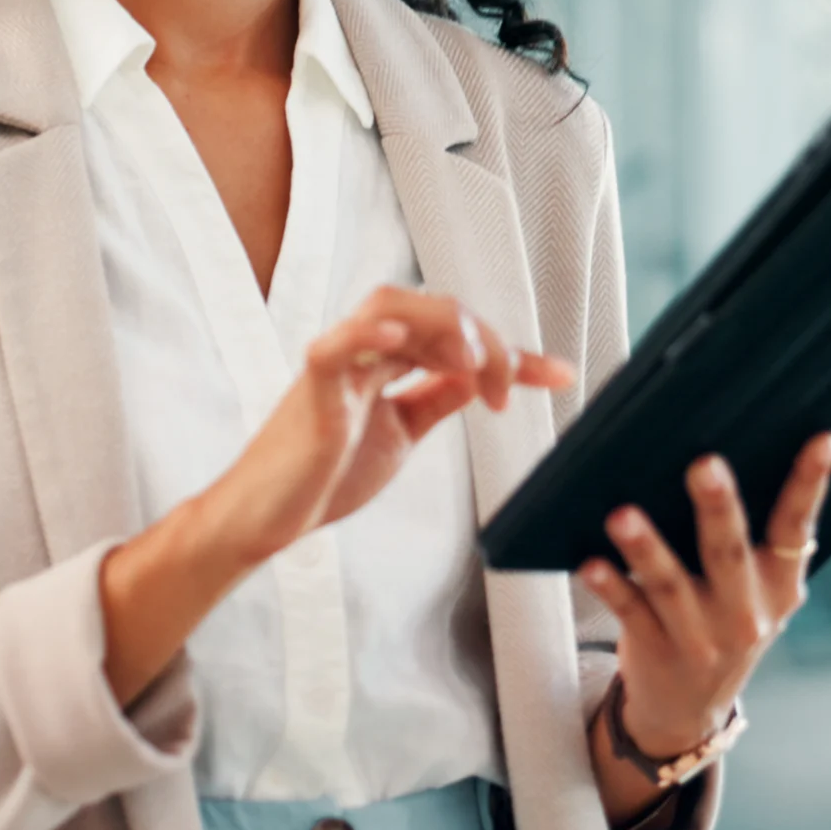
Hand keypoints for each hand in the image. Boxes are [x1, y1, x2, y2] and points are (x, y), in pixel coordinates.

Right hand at [101, 286, 573, 708]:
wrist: (269, 521)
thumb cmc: (326, 475)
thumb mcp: (401, 432)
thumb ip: (435, 398)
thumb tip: (478, 376)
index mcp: (385, 360)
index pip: (454, 335)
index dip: (511, 350)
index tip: (560, 374)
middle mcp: (363, 351)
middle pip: (430, 309)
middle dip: (484, 339)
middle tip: (510, 389)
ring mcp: (336, 366)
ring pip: (390, 308)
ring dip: (442, 327)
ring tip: (474, 365)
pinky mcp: (311, 391)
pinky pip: (334, 348)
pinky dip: (364, 334)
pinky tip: (398, 336)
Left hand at [581, 432, 830, 759]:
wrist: (690, 707)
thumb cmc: (721, 618)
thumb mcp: (754, 589)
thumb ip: (749, 536)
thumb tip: (723, 447)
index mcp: (778, 584)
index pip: (796, 527)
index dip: (810, 484)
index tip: (822, 438)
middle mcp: (746, 612)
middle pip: (729, 552)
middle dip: (719, 508)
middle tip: (705, 463)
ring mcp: (702, 636)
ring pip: (671, 585)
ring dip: (647, 548)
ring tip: (622, 514)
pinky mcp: (657, 651)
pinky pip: (631, 613)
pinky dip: (611, 587)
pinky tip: (590, 562)